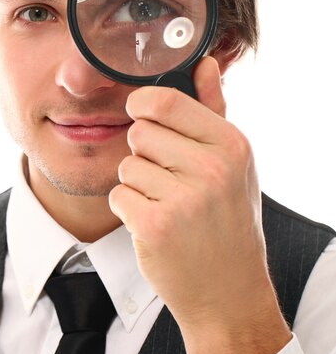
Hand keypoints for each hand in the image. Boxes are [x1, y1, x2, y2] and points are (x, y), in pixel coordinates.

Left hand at [109, 56, 290, 353]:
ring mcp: (184, 199)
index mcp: (231, 145)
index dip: (142, 105)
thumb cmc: (229, 221)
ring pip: (127, 165)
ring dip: (138, 184)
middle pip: (139, 131)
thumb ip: (214, 110)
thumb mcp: (234, 164)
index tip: (140, 114)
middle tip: (169, 178)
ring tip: (167, 205)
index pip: (165, 101)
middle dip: (145, 152)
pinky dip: (130, 209)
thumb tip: (204, 62)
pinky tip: (155, 224)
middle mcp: (212, 168)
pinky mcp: (155, 226)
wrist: (229, 291)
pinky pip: (119, 194)